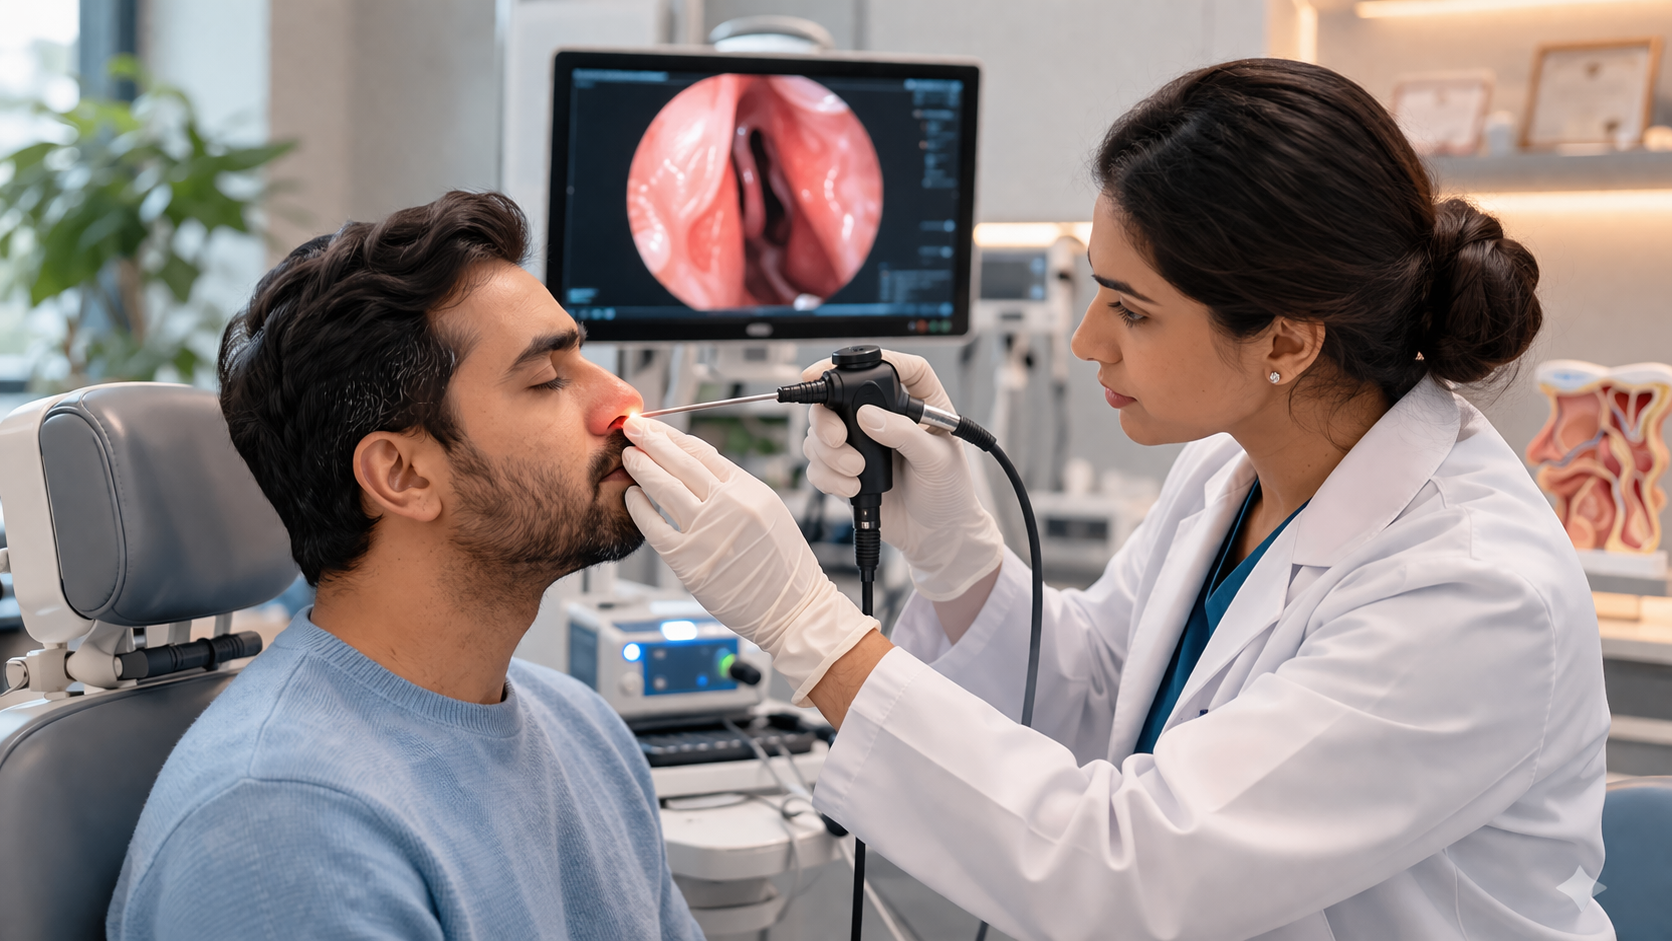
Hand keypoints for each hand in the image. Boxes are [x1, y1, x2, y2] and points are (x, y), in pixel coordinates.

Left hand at [621, 416, 877, 703]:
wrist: (792, 608)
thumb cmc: (783, 564)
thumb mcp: (769, 511)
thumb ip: (734, 489)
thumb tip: (697, 468)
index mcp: (749, 490)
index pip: (701, 452)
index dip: (672, 436)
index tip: (654, 427)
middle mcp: (728, 506)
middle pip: (679, 463)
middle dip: (651, 441)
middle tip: (632, 428)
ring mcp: (707, 533)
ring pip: (664, 489)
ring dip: (642, 469)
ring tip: (628, 457)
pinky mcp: (689, 561)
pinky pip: (655, 527)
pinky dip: (640, 508)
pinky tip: (632, 496)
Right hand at [801, 350, 1004, 600]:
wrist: (938, 535)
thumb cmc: (949, 492)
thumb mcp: (937, 459)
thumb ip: (905, 434)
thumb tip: (868, 416)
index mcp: (914, 400)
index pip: (887, 365)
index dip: (858, 360)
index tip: (825, 369)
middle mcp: (883, 415)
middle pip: (836, 396)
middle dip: (825, 418)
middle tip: (837, 440)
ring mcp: (860, 442)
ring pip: (818, 431)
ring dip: (829, 454)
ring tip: (856, 473)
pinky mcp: (844, 469)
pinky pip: (817, 464)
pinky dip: (827, 476)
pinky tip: (852, 488)